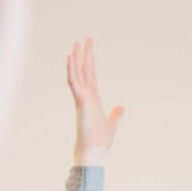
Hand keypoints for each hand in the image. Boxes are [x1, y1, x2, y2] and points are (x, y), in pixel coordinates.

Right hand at [67, 37, 123, 165]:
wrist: (94, 152)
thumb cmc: (100, 141)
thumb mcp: (112, 125)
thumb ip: (116, 115)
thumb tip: (121, 108)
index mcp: (93, 99)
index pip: (91, 75)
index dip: (90, 61)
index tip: (89, 48)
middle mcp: (86, 96)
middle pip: (84, 70)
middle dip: (85, 54)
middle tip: (85, 38)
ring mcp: (82, 98)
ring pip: (77, 73)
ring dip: (76, 58)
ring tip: (75, 42)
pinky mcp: (80, 102)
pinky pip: (74, 83)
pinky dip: (71, 70)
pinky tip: (70, 57)